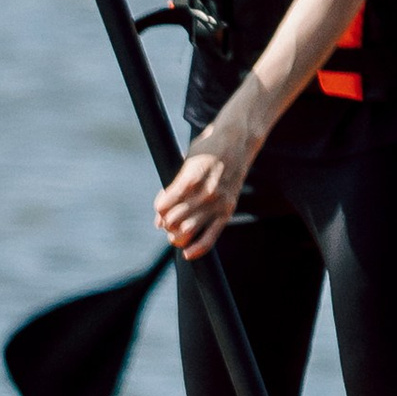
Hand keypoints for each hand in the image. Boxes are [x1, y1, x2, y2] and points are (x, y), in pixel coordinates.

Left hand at [156, 121, 255, 259]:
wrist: (237, 142)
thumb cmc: (207, 150)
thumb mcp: (186, 162)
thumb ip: (173, 188)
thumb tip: (159, 217)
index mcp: (190, 179)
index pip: (163, 206)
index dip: (159, 208)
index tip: (162, 206)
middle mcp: (204, 193)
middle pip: (173, 221)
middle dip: (166, 223)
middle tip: (168, 220)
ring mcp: (217, 203)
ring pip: (188, 231)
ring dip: (177, 236)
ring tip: (175, 232)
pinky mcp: (227, 210)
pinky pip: (210, 237)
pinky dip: (197, 248)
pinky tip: (187, 253)